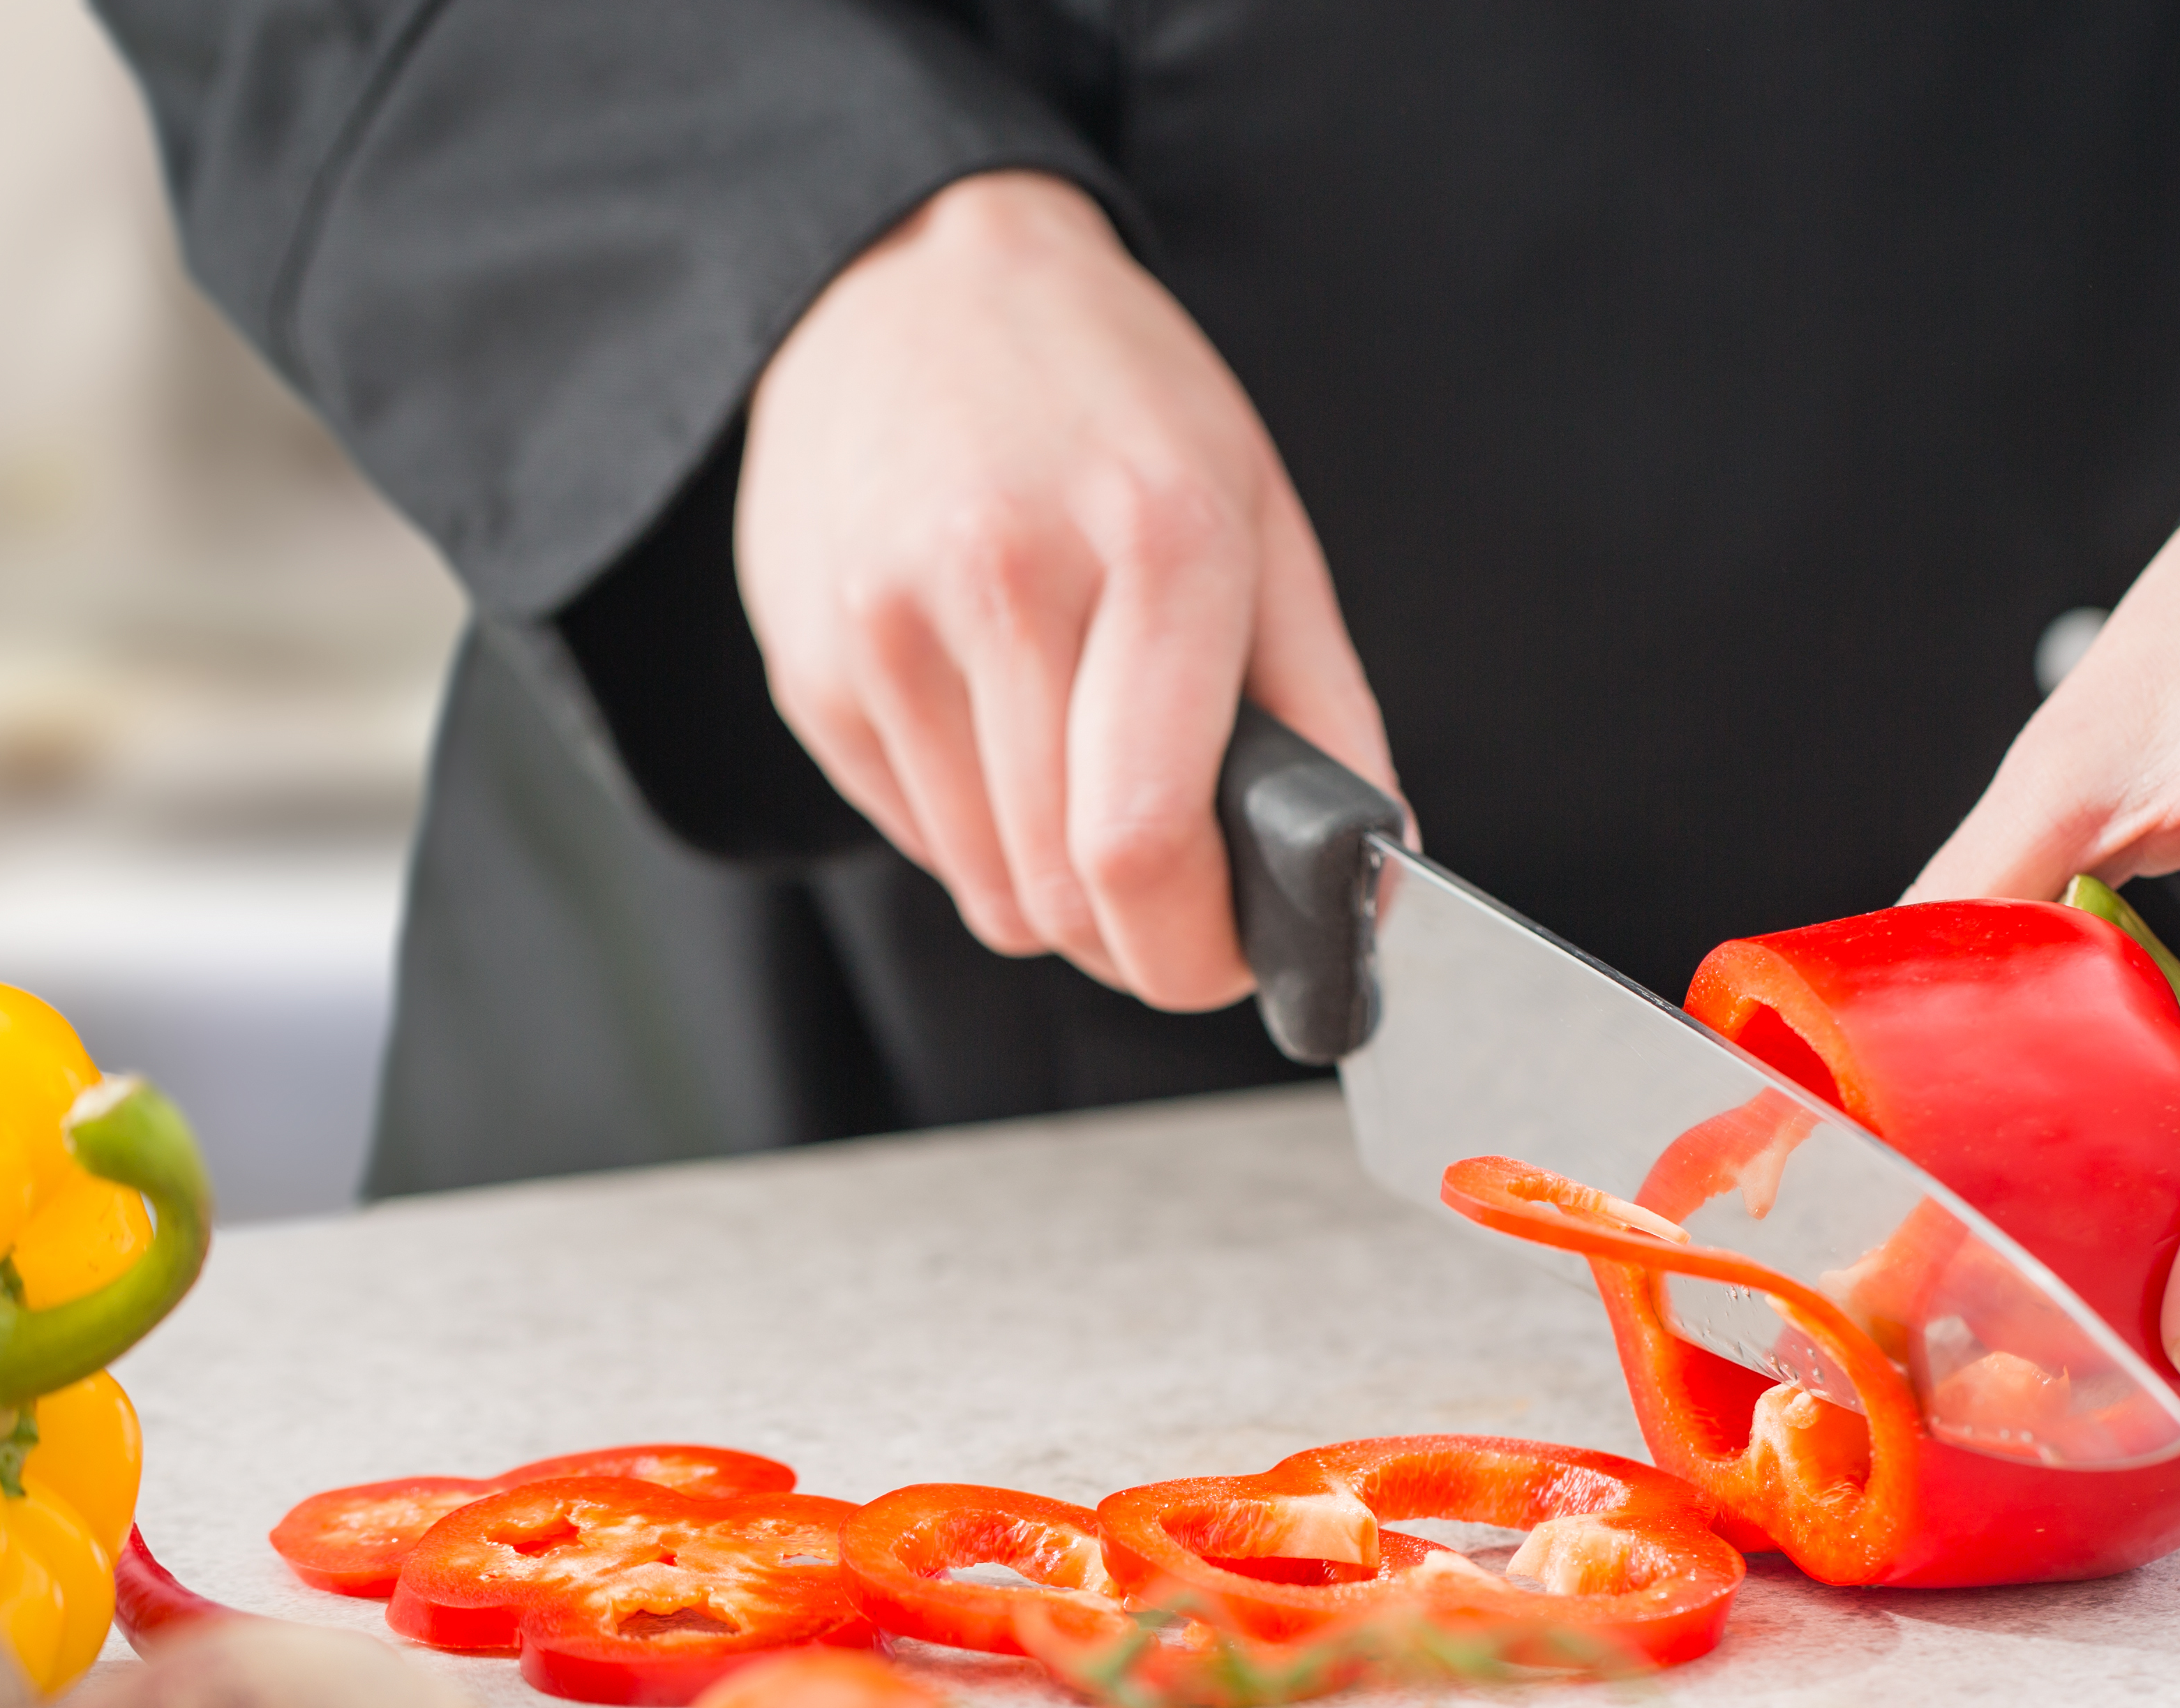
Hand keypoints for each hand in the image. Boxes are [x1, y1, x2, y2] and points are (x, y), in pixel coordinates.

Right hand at [736, 172, 1393, 1007]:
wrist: (910, 282)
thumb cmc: (1112, 406)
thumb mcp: (1260, 517)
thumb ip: (1326, 712)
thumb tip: (1368, 891)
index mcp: (1153, 542)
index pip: (1146, 846)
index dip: (1196, 952)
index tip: (1231, 953)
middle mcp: (1002, 580)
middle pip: (1064, 899)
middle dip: (1140, 942)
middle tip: (1179, 892)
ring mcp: (883, 629)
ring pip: (991, 897)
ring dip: (1060, 894)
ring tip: (1088, 783)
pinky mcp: (810, 669)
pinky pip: (920, 844)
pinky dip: (980, 836)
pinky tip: (1000, 730)